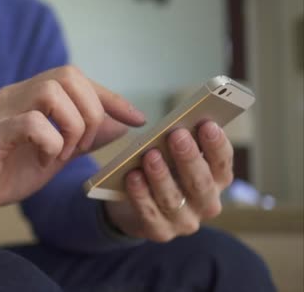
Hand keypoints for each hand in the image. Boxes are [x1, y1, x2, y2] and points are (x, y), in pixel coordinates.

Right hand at [0, 66, 145, 225]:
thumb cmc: (7, 171)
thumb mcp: (55, 155)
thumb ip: (84, 138)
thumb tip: (120, 125)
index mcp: (32, 96)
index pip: (77, 79)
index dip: (111, 97)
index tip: (137, 119)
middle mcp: (16, 95)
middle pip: (67, 75)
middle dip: (90, 112)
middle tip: (83, 146)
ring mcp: (1, 112)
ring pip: (51, 92)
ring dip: (71, 126)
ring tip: (63, 153)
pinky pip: (31, 122)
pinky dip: (50, 142)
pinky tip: (43, 160)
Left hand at [105, 121, 233, 241]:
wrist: (134, 207)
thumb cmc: (161, 172)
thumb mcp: (173, 157)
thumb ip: (180, 145)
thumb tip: (177, 124)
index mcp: (216, 182)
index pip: (223, 164)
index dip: (217, 145)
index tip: (207, 124)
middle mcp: (206, 205)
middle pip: (201, 183)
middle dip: (189, 157)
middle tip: (177, 134)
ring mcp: (184, 222)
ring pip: (173, 199)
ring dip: (161, 175)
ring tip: (150, 154)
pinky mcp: (160, 232)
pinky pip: (149, 213)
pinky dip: (140, 194)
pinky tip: (132, 176)